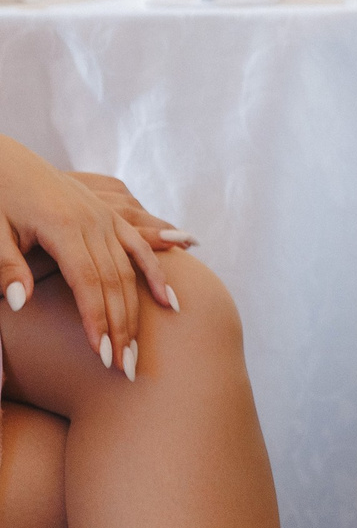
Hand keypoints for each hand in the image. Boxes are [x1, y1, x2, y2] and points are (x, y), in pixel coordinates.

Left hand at [0, 137, 179, 382]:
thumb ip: (5, 265)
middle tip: (127, 366)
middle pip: (116, 281)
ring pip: (131, 268)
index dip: (97, 319)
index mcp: (64, 224)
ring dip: (140, 309)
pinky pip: (140, 245)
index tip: (101, 355)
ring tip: (145, 344)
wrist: (6, 161)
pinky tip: (169, 297)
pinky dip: (157, 270)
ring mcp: (105, 216)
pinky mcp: (109, 215)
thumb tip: (19, 302)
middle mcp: (94, 220)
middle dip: (122, 326)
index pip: (88, 282)